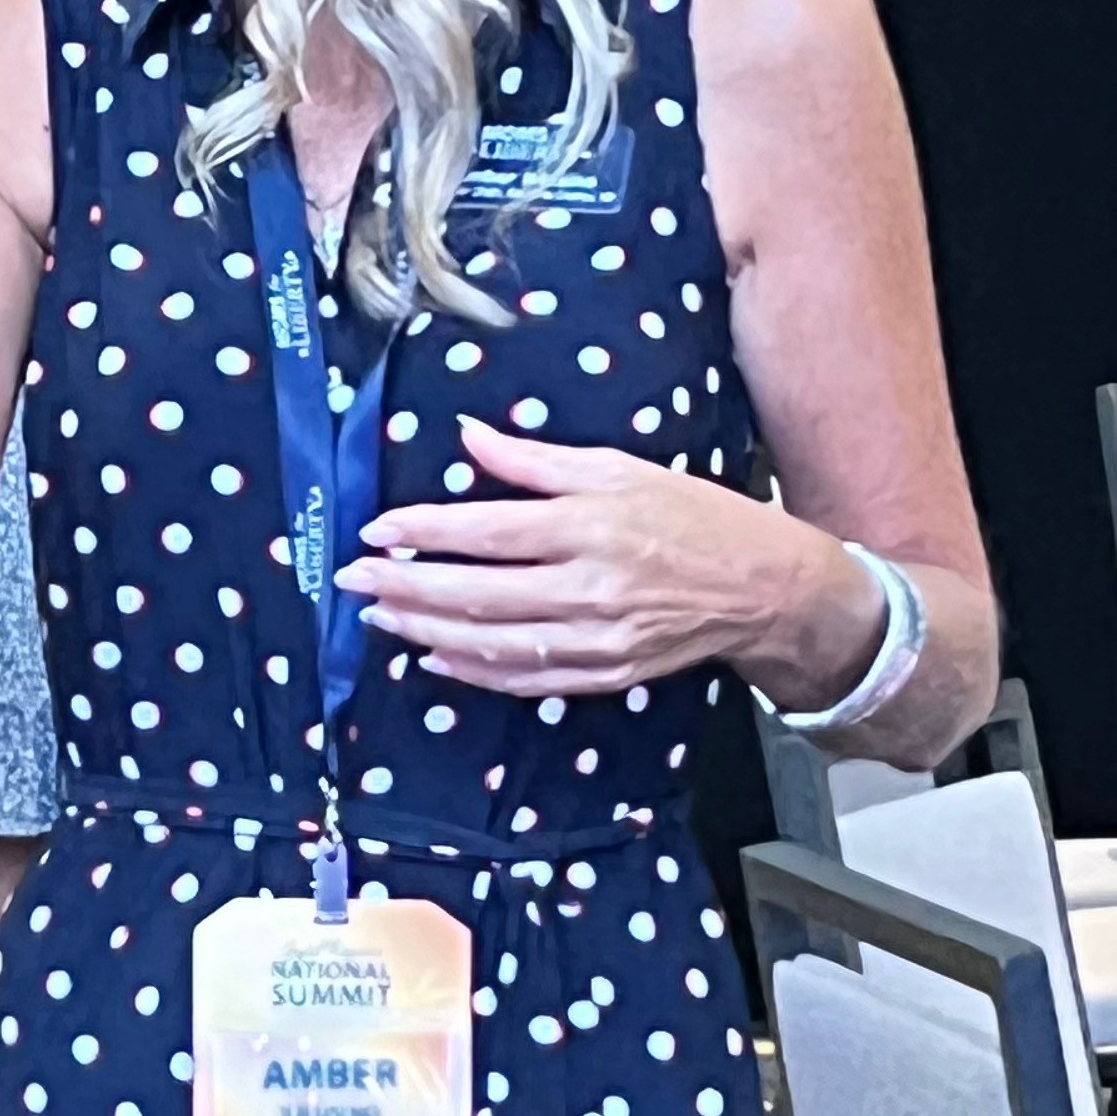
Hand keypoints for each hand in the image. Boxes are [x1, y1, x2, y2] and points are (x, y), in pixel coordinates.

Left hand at [344, 417, 882, 702]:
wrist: (763, 585)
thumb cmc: (690, 514)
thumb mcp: (617, 468)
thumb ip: (535, 460)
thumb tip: (468, 436)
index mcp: (592, 526)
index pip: (489, 531)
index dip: (426, 531)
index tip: (376, 529)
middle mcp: (592, 586)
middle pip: (478, 593)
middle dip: (406, 586)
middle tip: (353, 578)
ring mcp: (598, 637)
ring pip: (494, 642)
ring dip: (427, 630)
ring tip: (379, 613)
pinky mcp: (605, 673)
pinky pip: (526, 679)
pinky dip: (474, 671)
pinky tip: (434, 654)